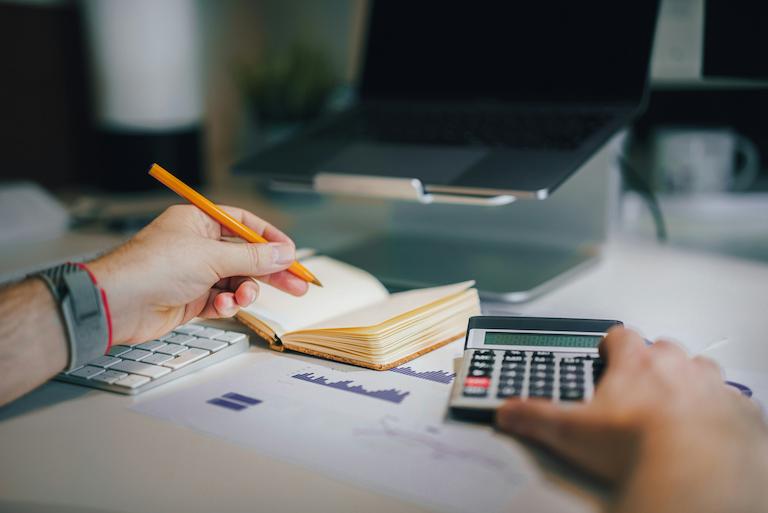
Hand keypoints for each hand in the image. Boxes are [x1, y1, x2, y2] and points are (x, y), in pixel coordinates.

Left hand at [88, 205, 307, 343]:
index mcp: (199, 221)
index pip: (244, 224)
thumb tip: (283, 253)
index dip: (270, 238)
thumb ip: (252, 257)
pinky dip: (226, 305)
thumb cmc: (153, 267)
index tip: (291, 254)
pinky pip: (221, 300)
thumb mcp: (211, 256)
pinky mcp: (191, 299)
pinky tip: (222, 308)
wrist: (118, 303)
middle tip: (298, 284)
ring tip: (243, 297)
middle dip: (270, 272)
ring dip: (244, 291)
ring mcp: (194, 273)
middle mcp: (197, 245)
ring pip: (236, 281)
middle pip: (246, 255)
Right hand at [496, 328, 767, 486]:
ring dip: (690, 380)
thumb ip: (535, 416)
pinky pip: (733, 401)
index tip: (606, 354)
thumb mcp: (572, 431)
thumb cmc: (638, 444)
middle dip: (652, 362)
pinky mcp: (739, 413)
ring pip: (701, 369)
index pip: (621, 335)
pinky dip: (721, 410)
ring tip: (676, 405)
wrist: (696, 468)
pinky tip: (709, 427)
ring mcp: (711, 386)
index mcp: (636, 363)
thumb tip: (507, 411)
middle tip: (638, 387)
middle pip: (663, 349)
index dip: (612, 344)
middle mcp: (676, 366)